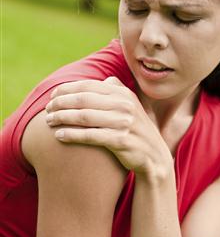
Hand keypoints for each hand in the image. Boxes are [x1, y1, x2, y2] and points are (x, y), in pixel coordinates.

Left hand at [45, 77, 173, 178]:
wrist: (154, 155)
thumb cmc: (136, 129)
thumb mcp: (132, 105)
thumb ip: (118, 90)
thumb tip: (104, 80)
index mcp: (123, 93)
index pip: (88, 86)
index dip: (67, 89)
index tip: (52, 95)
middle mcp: (124, 105)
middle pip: (83, 100)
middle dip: (61, 103)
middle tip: (47, 109)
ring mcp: (123, 123)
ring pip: (84, 117)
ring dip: (62, 117)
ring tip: (48, 120)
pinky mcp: (121, 141)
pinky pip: (90, 136)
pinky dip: (72, 134)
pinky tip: (59, 135)